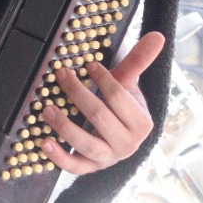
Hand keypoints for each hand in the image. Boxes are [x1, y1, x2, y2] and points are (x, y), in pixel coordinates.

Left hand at [39, 30, 164, 175]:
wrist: (122, 136)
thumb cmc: (123, 106)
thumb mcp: (129, 85)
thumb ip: (139, 61)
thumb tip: (158, 35)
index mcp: (141, 123)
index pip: (119, 97)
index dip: (103, 79)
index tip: (88, 64)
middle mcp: (127, 144)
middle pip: (99, 117)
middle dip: (77, 94)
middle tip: (60, 74)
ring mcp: (109, 158)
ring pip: (85, 144)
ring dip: (64, 126)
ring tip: (46, 108)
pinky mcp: (91, 168)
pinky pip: (74, 167)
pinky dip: (58, 157)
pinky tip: (43, 142)